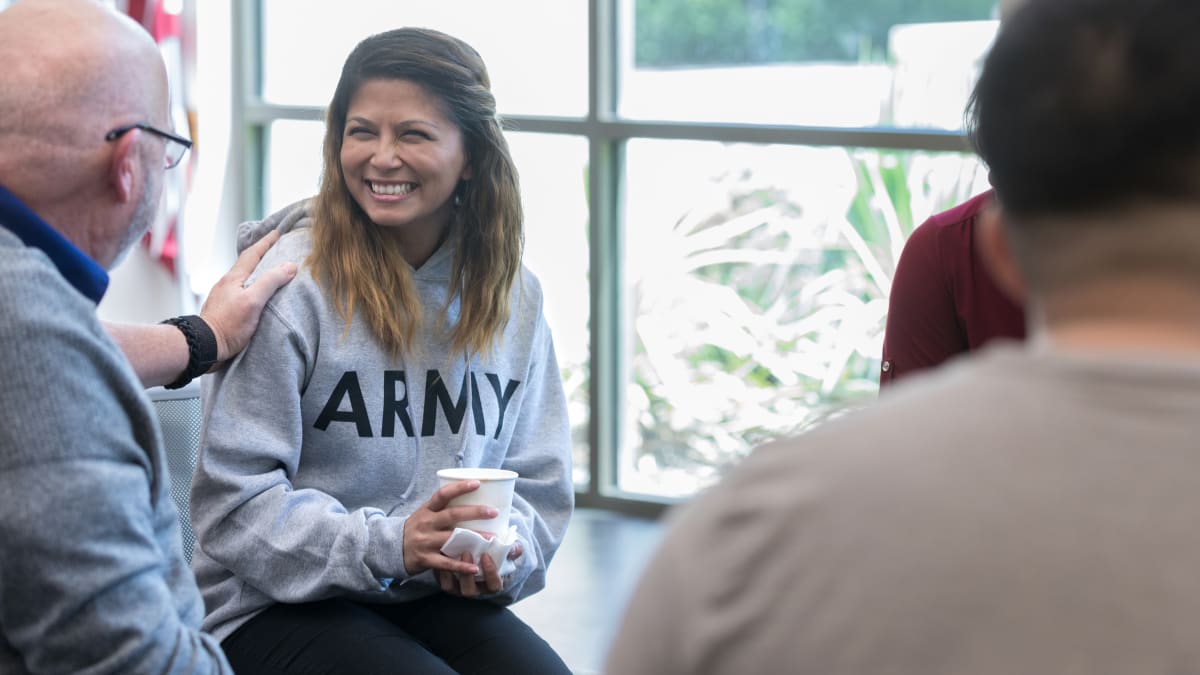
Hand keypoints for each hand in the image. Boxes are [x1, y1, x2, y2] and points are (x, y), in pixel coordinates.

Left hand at [200, 229, 296, 367]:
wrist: (204, 346)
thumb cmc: (228, 325)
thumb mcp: (253, 302)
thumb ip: (270, 282)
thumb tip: (289, 266)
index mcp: (234, 278)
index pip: (252, 254)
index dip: (266, 242)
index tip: (278, 232)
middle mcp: (227, 283)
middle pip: (247, 263)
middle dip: (262, 254)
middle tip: (276, 248)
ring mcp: (223, 296)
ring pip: (243, 277)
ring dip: (257, 270)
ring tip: (270, 269)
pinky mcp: (223, 308)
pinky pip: (241, 290)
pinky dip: (252, 285)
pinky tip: (256, 293)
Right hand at [402, 480, 496, 577]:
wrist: (391, 549)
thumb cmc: (416, 528)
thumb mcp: (425, 514)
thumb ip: (442, 508)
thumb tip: (471, 498)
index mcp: (427, 510)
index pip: (443, 494)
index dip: (459, 488)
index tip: (477, 483)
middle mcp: (426, 523)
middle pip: (452, 515)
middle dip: (474, 512)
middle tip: (494, 512)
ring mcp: (425, 542)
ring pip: (452, 538)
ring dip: (473, 538)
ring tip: (492, 538)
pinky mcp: (426, 559)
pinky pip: (445, 563)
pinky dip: (461, 566)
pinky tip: (474, 567)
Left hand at [436, 536, 523, 597]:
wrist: (480, 551)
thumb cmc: (497, 552)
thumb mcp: (507, 549)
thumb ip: (513, 549)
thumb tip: (514, 549)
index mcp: (491, 584)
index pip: (493, 585)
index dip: (490, 573)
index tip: (486, 556)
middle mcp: (474, 589)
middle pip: (469, 590)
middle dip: (467, 575)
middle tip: (466, 553)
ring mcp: (458, 587)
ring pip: (452, 588)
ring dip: (450, 574)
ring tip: (449, 555)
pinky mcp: (446, 580)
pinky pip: (440, 580)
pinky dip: (438, 570)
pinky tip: (439, 554)